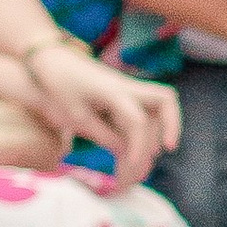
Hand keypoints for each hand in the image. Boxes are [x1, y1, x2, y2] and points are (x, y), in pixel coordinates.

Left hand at [23, 36, 177, 187]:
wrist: (54, 60)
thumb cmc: (60, 86)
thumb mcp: (75, 115)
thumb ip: (103, 134)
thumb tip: (126, 153)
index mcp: (113, 93)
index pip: (138, 121)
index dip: (138, 146)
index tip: (130, 166)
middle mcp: (128, 88)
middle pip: (166, 100)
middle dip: (172, 127)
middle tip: (168, 150)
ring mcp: (129, 90)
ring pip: (161, 105)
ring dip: (162, 129)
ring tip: (149, 155)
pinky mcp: (126, 95)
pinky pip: (147, 110)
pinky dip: (148, 128)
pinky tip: (138, 147)